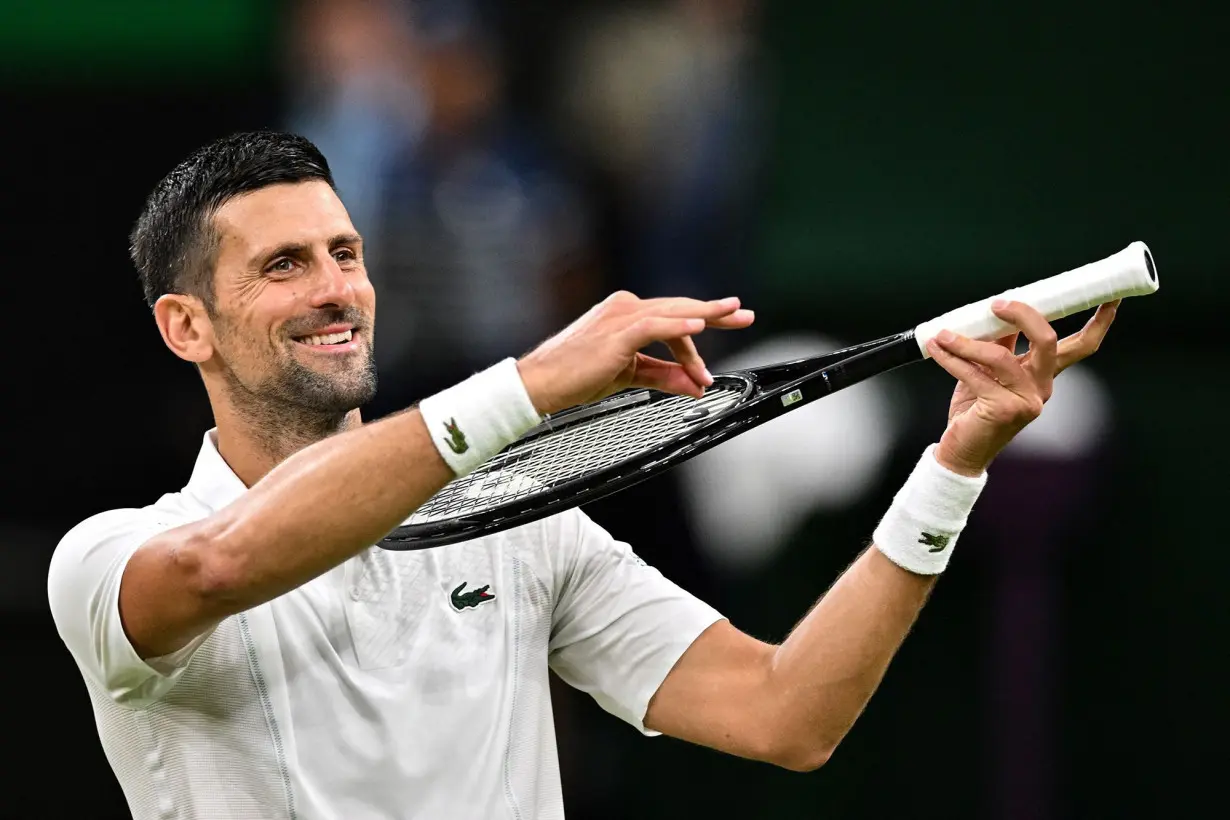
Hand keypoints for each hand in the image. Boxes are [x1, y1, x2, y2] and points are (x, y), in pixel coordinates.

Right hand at [517, 291, 754, 415]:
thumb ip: (664, 376)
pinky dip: (679, 326)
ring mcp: (620, 317)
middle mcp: (625, 309)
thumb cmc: (576, 377)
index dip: (697, 337)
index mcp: (626, 316)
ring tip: (733, 316)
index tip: (716, 351)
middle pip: (679, 308)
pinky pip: (654, 325)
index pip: (672, 320)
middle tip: (745, 314)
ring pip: (672, 313)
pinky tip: (700, 326)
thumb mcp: (630, 376)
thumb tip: (696, 385)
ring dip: (705, 318)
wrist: (540, 384)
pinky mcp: (617, 333)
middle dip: (715, 313)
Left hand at [926, 298, 1120, 475]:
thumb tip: (995, 312)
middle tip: (998, 303)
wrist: (961, 450)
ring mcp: (1026, 401)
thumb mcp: (988, 371)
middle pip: (1048, 341)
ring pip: (1000, 356)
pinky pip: (975, 374)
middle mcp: (1041, 388)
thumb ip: (997, 344)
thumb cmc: (975, 410)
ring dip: (966, 342)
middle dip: (1025, 315)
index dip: (1098, 322)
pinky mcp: (1003, 410)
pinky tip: (937, 349)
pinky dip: (952, 359)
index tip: (1110, 297)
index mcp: (1044, 375)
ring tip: (944, 335)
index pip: (1080, 346)